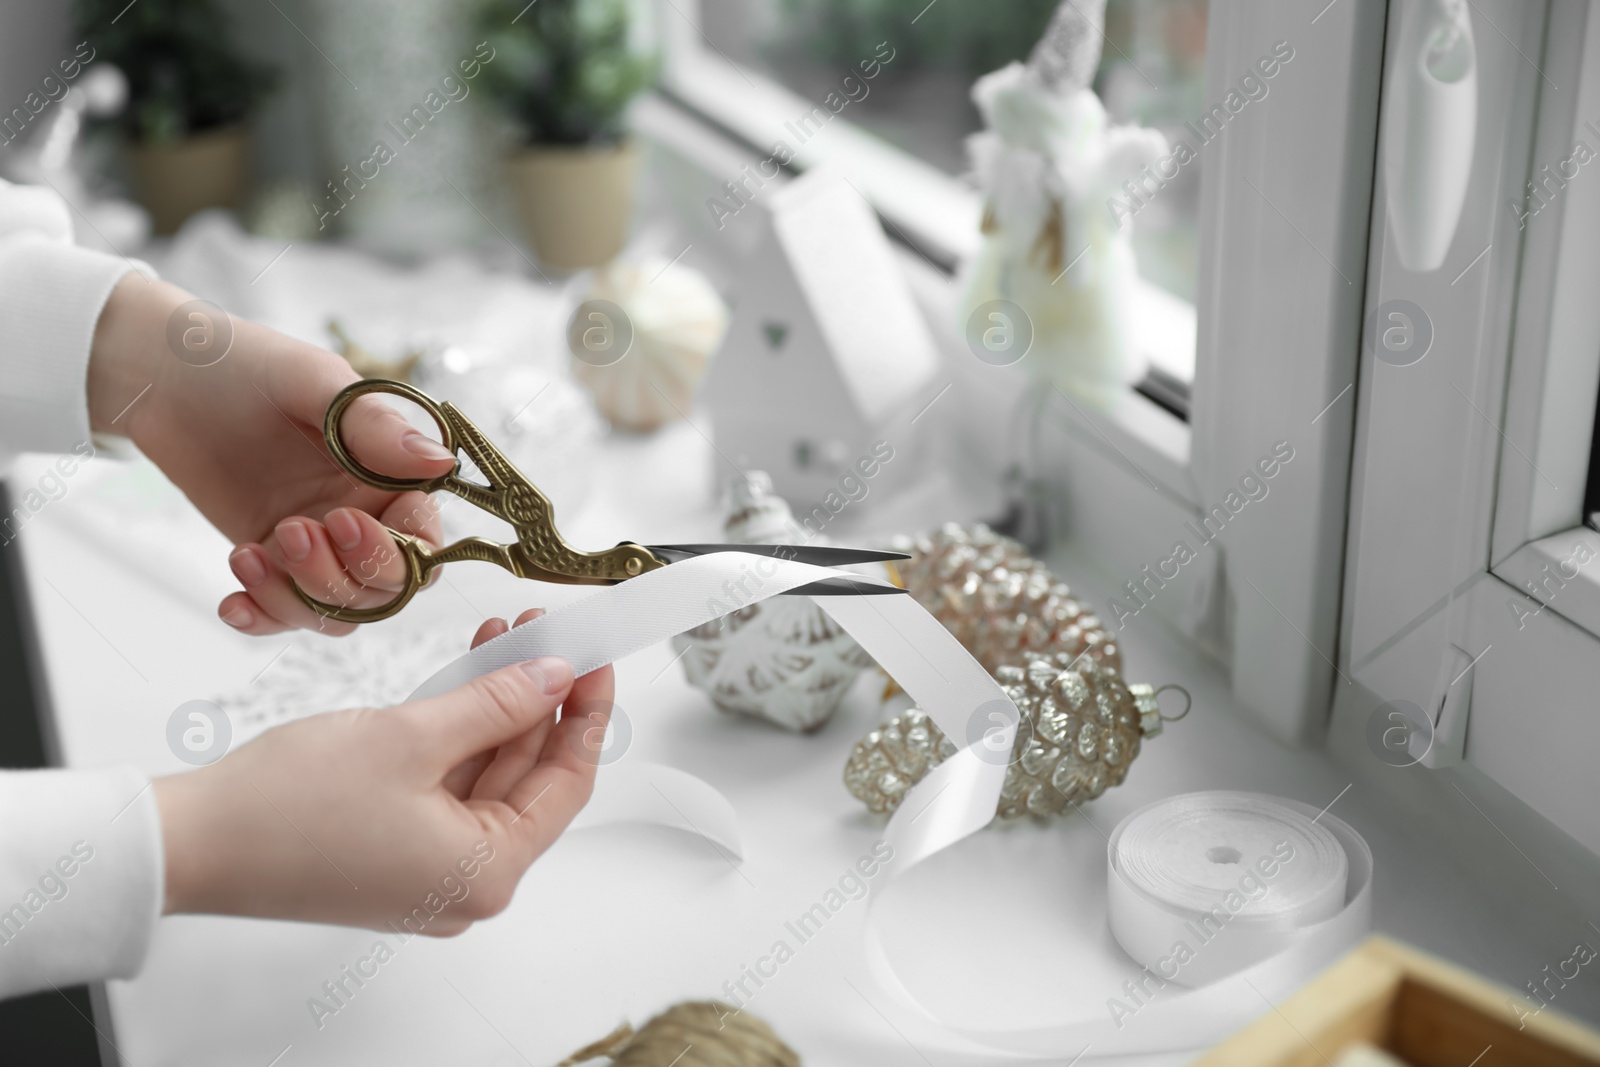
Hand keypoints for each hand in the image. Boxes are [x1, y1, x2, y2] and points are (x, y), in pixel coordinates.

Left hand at [86, 276, 454, 635]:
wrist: (164, 376)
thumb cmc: (245, 363)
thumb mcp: (311, 382)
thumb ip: (375, 426)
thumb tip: (440, 461)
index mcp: (391, 473)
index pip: (425, 538)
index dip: (397, 547)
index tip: (344, 518)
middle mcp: (366, 513)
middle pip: (388, 586)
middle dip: (344, 575)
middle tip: (292, 530)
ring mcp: (319, 542)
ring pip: (340, 610)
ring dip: (298, 598)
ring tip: (247, 554)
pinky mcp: (272, 558)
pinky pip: (285, 613)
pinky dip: (264, 618)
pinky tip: (233, 600)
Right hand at [153, 610, 615, 930]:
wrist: (190, 842)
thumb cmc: (289, 806)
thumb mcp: (411, 737)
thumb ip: (496, 703)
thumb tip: (557, 675)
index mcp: (487, 871)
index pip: (567, 781)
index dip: (587, 711)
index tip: (598, 654)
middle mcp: (466, 882)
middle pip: (527, 776)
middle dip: (539, 696)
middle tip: (548, 629)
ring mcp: (428, 868)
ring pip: (486, 774)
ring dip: (497, 704)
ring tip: (508, 634)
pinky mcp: (394, 850)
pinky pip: (446, 784)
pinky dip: (458, 730)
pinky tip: (468, 672)